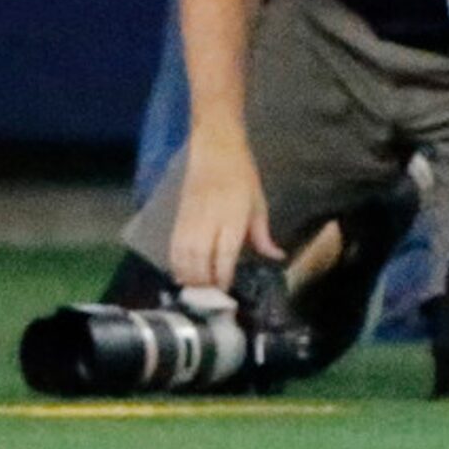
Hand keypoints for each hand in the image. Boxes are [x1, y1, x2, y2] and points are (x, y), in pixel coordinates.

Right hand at [169, 137, 281, 291]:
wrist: (215, 150)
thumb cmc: (242, 176)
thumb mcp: (259, 203)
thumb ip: (262, 234)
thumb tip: (276, 256)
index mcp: (233, 216)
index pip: (225, 255)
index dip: (224, 277)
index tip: (227, 291)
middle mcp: (208, 221)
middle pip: (200, 262)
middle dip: (205, 284)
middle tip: (212, 297)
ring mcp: (189, 221)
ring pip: (183, 258)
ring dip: (189, 278)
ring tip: (199, 291)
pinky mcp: (177, 219)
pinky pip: (172, 249)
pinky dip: (176, 265)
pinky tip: (183, 275)